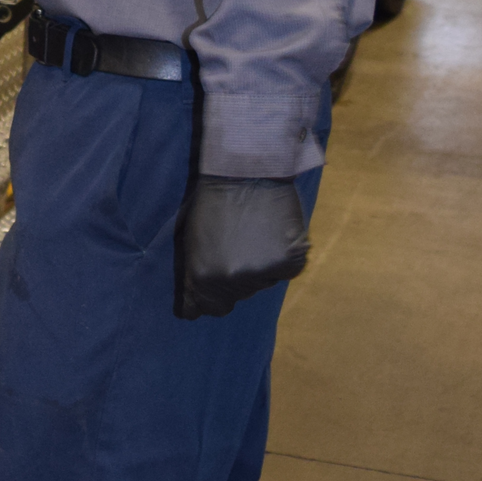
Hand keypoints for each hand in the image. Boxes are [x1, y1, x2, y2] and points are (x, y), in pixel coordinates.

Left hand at [175, 176, 309, 319]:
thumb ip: (194, 277)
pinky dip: (282, 257)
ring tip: (254, 233)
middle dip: (235, 275)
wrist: (245, 170)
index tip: (214, 286)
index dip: (211, 299)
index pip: (209, 308)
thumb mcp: (192, 241)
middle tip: (237, 243)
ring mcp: (261, 273)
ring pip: (261, 283)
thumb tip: (195, 310)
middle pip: (237, 295)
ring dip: (258, 266)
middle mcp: (231, 280)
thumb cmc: (212, 201)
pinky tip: (273, 233)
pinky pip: (285, 271)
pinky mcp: (289, 262)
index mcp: (202, 276)